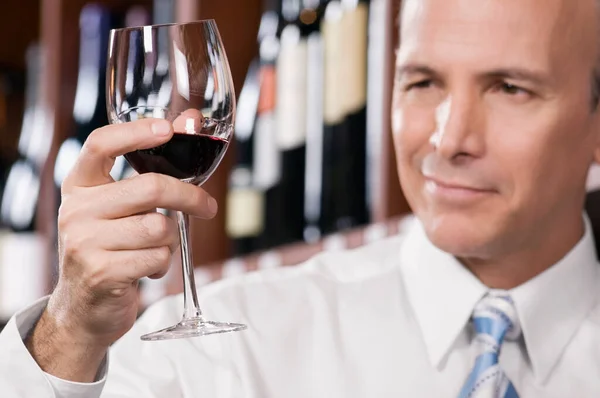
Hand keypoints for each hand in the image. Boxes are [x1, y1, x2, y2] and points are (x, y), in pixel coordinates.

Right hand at [26, 118, 217, 381]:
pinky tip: (146, 268)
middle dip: (190, 197)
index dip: (136, 132)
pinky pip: (157, 257)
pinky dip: (162, 263)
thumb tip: (191, 119)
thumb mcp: (119, 207)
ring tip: (154, 249)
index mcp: (80, 186)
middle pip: (151, 187)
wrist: (84, 308)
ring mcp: (85, 242)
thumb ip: (150, 168)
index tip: (168, 129)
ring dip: (170, 241)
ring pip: (160, 227)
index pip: (102, 144)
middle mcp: (77, 210)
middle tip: (208, 207)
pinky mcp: (101, 272)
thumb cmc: (111, 248)